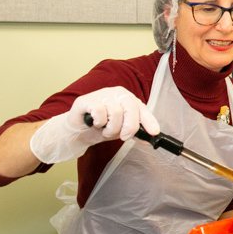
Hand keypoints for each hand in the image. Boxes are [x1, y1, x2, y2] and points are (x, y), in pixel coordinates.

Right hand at [29, 87, 160, 163]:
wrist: (78, 131)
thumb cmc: (101, 127)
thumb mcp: (122, 130)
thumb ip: (136, 132)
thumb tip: (150, 140)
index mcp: (127, 98)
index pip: (141, 108)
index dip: (148, 120)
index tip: (154, 132)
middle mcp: (116, 93)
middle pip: (130, 108)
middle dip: (129, 127)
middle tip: (123, 137)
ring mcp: (101, 94)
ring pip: (115, 112)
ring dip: (110, 128)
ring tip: (104, 130)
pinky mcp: (86, 100)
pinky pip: (99, 111)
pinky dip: (99, 122)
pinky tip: (95, 123)